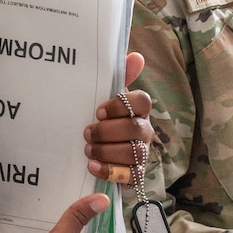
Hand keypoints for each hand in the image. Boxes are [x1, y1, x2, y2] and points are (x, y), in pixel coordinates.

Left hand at [84, 54, 155, 181]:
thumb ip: (120, 77)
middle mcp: (144, 131)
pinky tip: (93, 167)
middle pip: (135, 129)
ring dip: (106, 151)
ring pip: (133, 153)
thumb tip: (136, 56)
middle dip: (107, 132)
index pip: (142, 101)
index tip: (98, 111)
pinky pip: (130, 176)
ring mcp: (142, 154)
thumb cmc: (103, 121)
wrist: (97, 152)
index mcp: (139, 110)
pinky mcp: (136, 175)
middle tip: (87, 133)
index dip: (120, 106)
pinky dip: (110, 172)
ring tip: (88, 150)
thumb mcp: (106, 99)